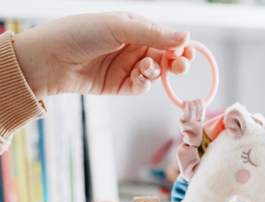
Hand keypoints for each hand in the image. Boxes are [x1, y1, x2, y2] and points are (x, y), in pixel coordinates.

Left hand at [12, 12, 194, 99]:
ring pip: (155, 73)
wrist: (50, 60)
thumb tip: (185, 36)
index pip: (165, 37)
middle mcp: (132, 47)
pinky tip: (137, 76)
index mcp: (134, 27)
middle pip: (164, 57)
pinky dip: (143, 83)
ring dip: (156, 72)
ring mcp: (127, 67)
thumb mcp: (119, 26)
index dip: (179, 45)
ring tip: (146, 68)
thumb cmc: (79, 33)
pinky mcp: (120, 85)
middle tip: (181, 65)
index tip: (188, 52)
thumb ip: (153, 33)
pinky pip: (141, 86)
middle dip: (175, 62)